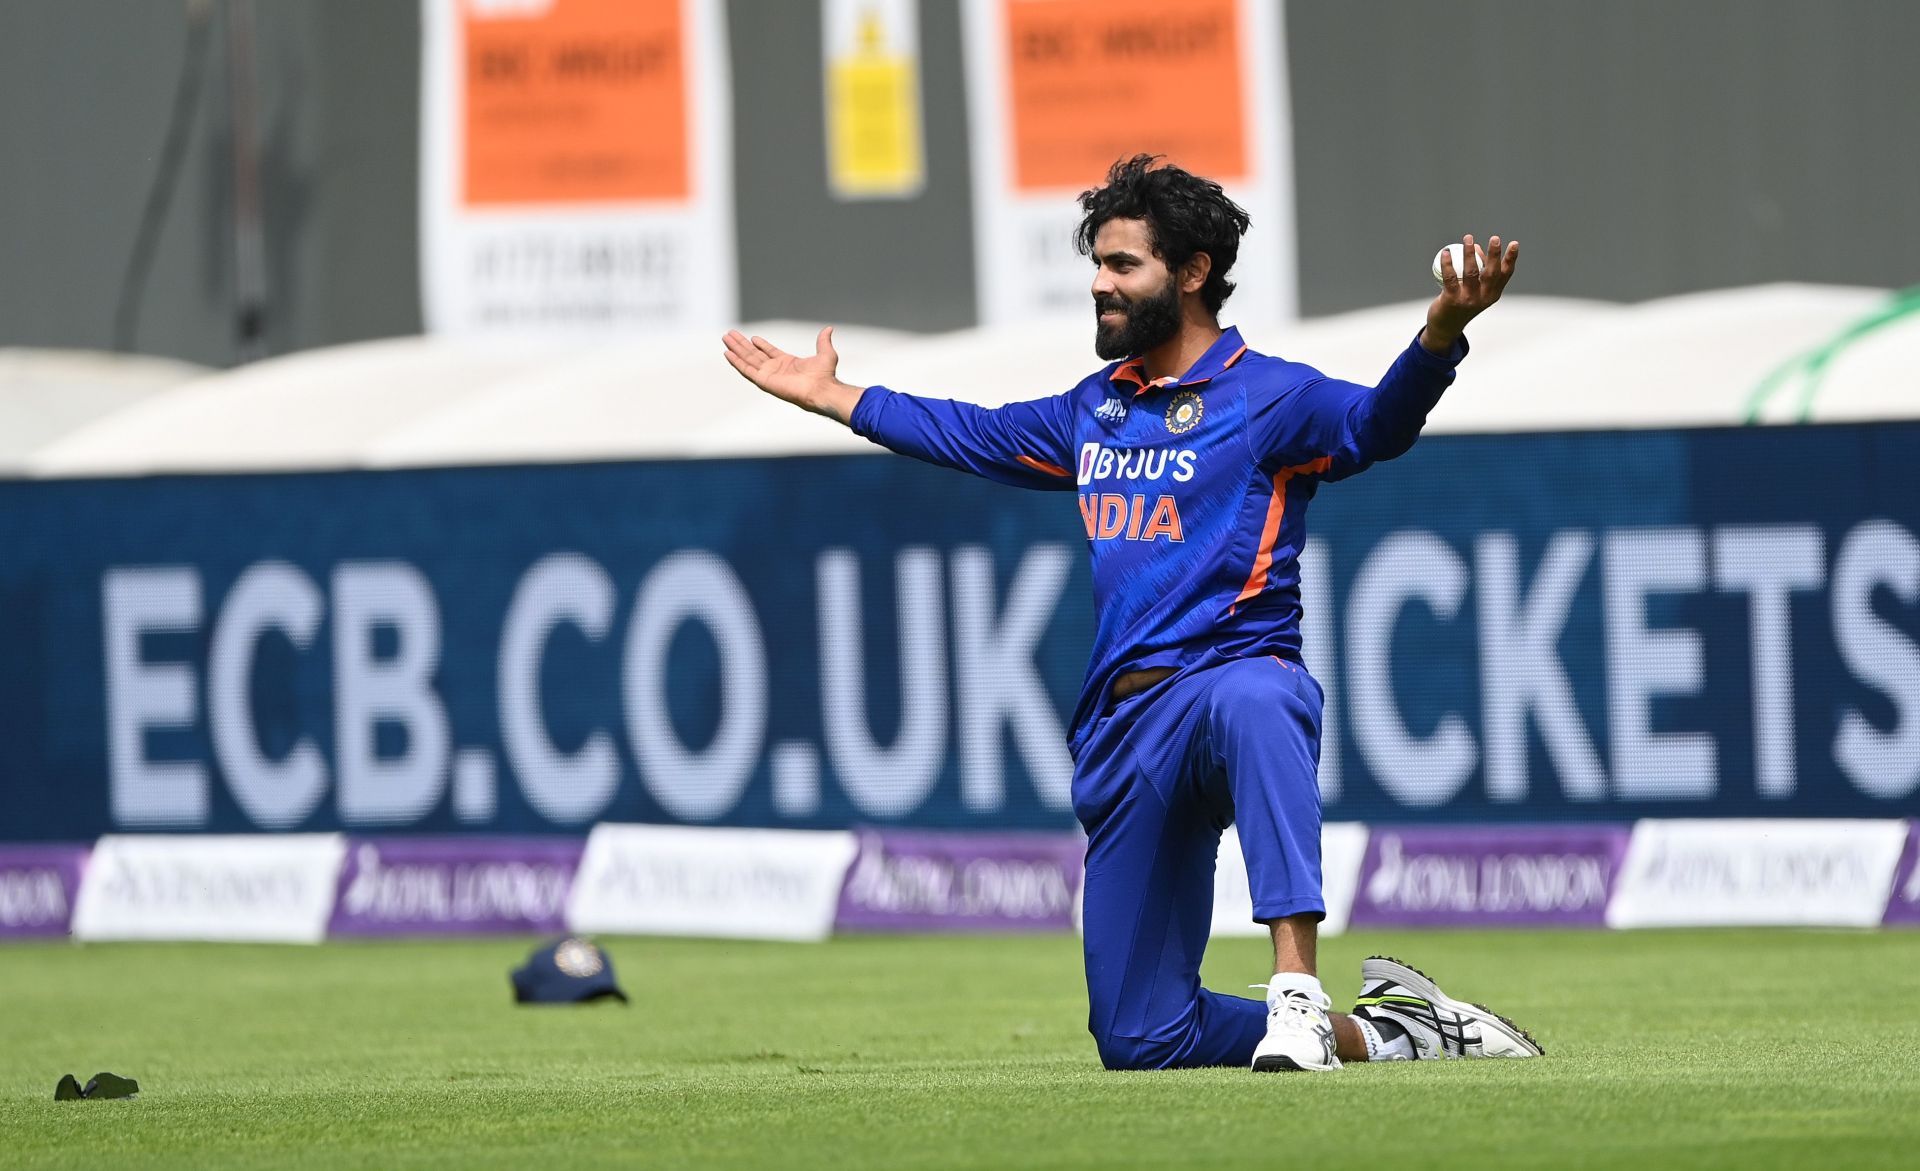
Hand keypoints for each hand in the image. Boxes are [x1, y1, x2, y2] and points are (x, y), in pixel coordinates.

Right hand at [720, 326, 864, 422]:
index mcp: (787, 363)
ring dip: (736, 349)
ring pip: (747, 359)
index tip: (752, 337)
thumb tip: (829, 329)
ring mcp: (768, 375)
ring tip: (725, 338)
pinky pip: (746, 370)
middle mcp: (775, 369)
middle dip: (742, 344)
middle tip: (730, 334)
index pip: (769, 352)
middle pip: (754, 354)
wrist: (821, 389)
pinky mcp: (763, 381)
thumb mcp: (825, 353)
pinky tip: (727, 353)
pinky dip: (736, 362)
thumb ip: (823, 341)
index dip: (760, 345)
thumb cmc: (825, 376)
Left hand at [1421, 234, 1517, 353]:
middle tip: (1495, 238)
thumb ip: (1477, 268)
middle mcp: (1484, 297)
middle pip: (1491, 272)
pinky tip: (1446, 252)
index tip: (1514, 244)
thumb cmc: (1461, 303)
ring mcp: (1468, 300)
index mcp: (1493, 294)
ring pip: (1471, 272)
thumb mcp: (1473, 288)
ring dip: (1470, 254)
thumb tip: (1475, 246)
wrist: (1446, 328)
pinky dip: (1448, 264)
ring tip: (1468, 239)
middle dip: (1494, 254)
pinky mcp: (1452, 300)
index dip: (1510, 259)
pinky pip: (1450, 278)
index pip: (1505, 274)